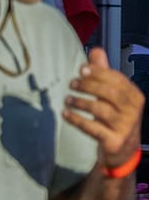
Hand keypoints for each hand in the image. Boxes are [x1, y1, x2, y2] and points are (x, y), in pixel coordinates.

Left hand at [66, 47, 145, 168]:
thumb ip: (104, 73)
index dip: (98, 73)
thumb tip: (96, 50)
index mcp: (134, 96)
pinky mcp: (113, 141)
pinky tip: (65, 114)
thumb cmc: (115, 117)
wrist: (122, 149)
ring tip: (67, 100)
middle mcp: (133, 111)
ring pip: (101, 110)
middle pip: (110, 93)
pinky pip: (92, 128)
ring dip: (80, 103)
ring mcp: (125, 127)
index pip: (117, 80)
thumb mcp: (112, 95)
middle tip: (71, 84)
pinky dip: (76, 120)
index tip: (80, 69)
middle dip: (89, 86)